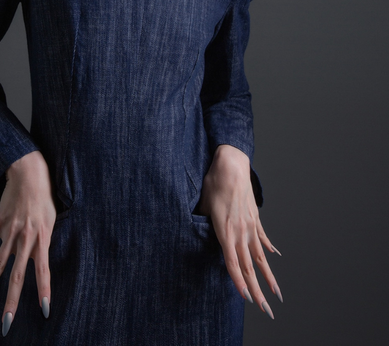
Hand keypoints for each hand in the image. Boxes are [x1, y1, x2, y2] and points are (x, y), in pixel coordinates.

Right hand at [0, 150, 56, 334]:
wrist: (30, 172)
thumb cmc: (44, 196)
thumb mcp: (51, 219)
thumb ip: (42, 241)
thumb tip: (35, 260)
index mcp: (42, 238)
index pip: (44, 271)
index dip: (44, 291)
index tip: (45, 311)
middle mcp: (25, 238)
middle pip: (17, 276)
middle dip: (12, 302)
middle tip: (7, 325)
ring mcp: (10, 231)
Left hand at [195, 144, 281, 317]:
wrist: (232, 163)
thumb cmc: (214, 182)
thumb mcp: (202, 203)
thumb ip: (201, 222)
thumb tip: (197, 232)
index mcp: (225, 230)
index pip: (232, 262)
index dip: (238, 282)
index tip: (246, 299)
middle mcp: (240, 231)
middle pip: (249, 266)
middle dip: (257, 290)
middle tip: (266, 311)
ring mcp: (250, 225)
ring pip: (260, 257)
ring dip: (268, 277)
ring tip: (276, 294)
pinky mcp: (255, 218)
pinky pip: (262, 238)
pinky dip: (268, 250)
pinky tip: (274, 257)